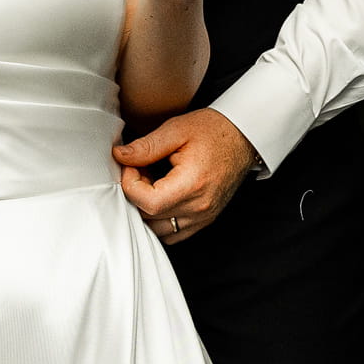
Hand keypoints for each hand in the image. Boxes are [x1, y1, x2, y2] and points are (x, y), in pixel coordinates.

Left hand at [114, 108, 258, 243]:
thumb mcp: (176, 130)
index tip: (131, 165)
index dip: (131, 185)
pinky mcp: (204, 220)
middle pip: (150, 218)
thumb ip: (146, 146)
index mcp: (192, 185)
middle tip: (139, 170)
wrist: (243, 138)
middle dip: (136, 194)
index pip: (148, 202)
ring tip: (150, 182)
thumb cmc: (214, 132)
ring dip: (146, 209)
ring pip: (159, 231)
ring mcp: (203, 217)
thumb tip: (120, 156)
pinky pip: (173, 234)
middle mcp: (199, 207)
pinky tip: (160, 195)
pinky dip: (160, 219)